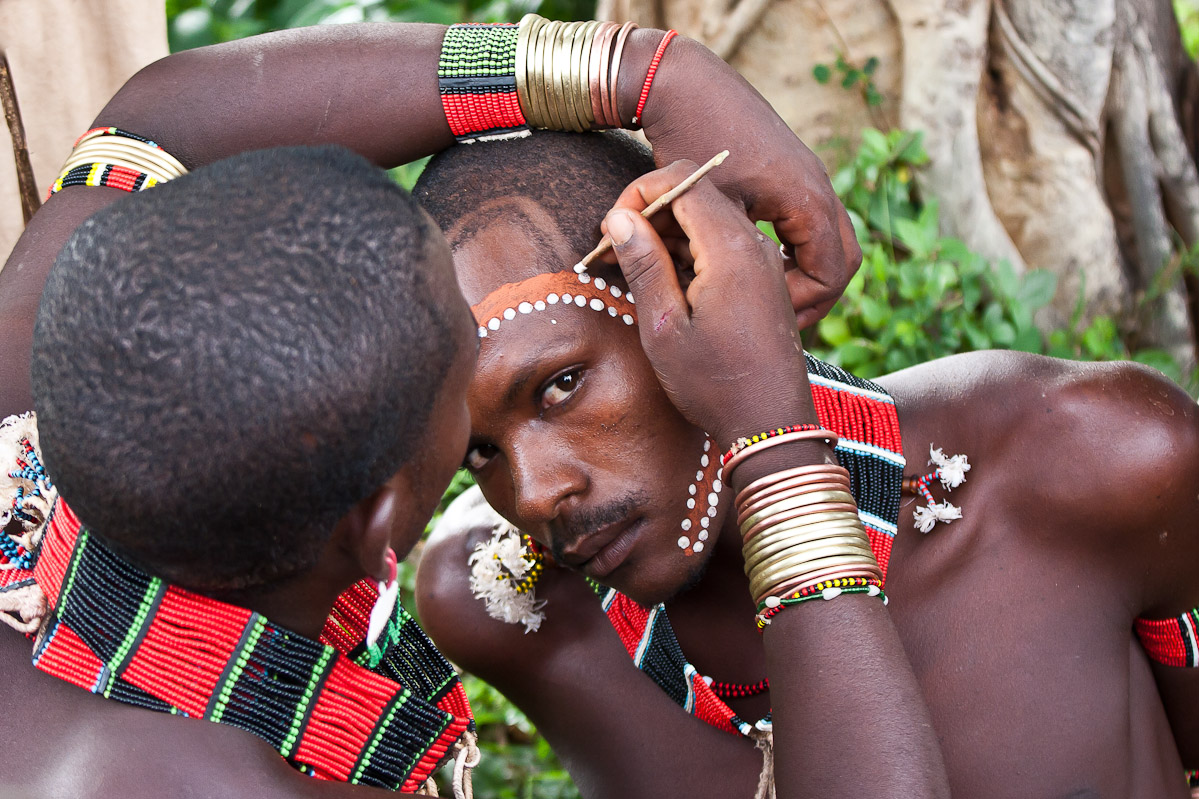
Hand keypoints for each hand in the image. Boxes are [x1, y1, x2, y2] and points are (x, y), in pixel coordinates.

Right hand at [601, 161, 818, 446]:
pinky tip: (668, 287)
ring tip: (635, 272)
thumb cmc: (714, 383)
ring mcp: (765, 262)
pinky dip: (693, 254)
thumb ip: (644, 265)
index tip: (612, 227)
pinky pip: (725, 246)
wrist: (771, 424)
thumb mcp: (665, 327)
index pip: (684, 181)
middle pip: (698, 196)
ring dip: (670, 237)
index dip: (641, 193)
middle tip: (615, 251)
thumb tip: (620, 218)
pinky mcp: (765, 280)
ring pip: (711, 221)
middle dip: (652, 214)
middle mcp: (755, 245)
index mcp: (731, 248)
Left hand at [637, 35, 860, 328]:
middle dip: (815, 294)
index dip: (804, 305)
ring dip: (806, 271)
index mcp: (807, 199)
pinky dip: (795, 249)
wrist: (683, 83)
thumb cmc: (691, 142)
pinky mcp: (791, 171)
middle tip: (779, 318)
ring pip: (830, 240)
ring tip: (769, 297)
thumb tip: (733, 302)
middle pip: (843, 259)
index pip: (830, 275)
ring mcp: (807, 176)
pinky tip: (757, 263)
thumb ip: (727, 255)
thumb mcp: (709, 209)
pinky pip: (810, 221)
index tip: (768, 317)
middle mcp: (817, 186)